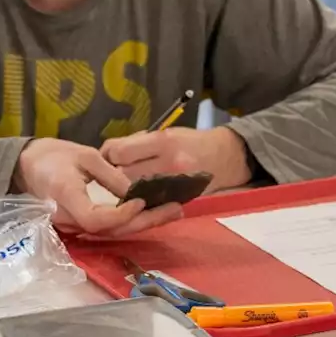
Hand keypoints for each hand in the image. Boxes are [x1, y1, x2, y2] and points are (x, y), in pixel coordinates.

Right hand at [13, 138, 181, 237]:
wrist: (29, 166)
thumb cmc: (55, 156)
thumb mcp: (85, 156)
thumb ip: (110, 175)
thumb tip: (136, 191)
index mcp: (66, 197)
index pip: (95, 219)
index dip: (120, 214)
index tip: (141, 199)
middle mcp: (69, 218)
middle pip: (110, 230)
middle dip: (144, 221)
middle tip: (175, 208)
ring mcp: (74, 225)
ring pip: (112, 232)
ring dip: (143, 223)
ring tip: (172, 211)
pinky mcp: (82, 224)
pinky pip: (109, 227)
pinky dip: (131, 221)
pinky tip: (152, 213)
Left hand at [100, 127, 252, 192]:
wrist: (226, 156)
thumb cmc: (192, 141)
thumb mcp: (166, 133)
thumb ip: (137, 143)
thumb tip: (109, 152)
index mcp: (163, 142)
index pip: (120, 152)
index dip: (109, 154)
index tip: (110, 156)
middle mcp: (168, 164)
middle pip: (123, 175)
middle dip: (113, 175)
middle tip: (112, 174)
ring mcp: (175, 185)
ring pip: (134, 193)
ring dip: (124, 191)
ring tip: (125, 186)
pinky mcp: (178, 199)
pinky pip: (150, 203)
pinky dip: (141, 200)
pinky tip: (140, 196)